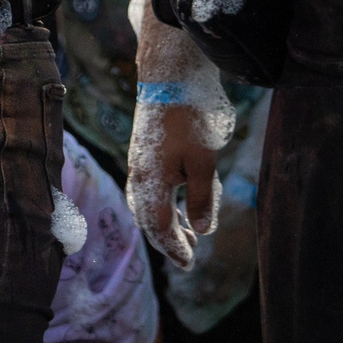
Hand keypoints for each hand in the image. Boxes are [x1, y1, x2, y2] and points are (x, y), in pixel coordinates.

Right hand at [128, 100, 220, 268]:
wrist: (169, 78)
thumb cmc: (189, 119)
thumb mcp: (203, 161)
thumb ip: (202, 197)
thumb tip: (202, 230)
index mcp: (150, 183)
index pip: (159, 227)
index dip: (175, 247)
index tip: (189, 263)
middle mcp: (139, 176)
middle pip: (149, 220)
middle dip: (167, 240)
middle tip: (187, 257)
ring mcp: (139, 164)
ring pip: (147, 205)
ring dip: (165, 223)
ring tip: (186, 234)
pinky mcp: (143, 153)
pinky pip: (148, 190)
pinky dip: (162, 204)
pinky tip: (178, 203)